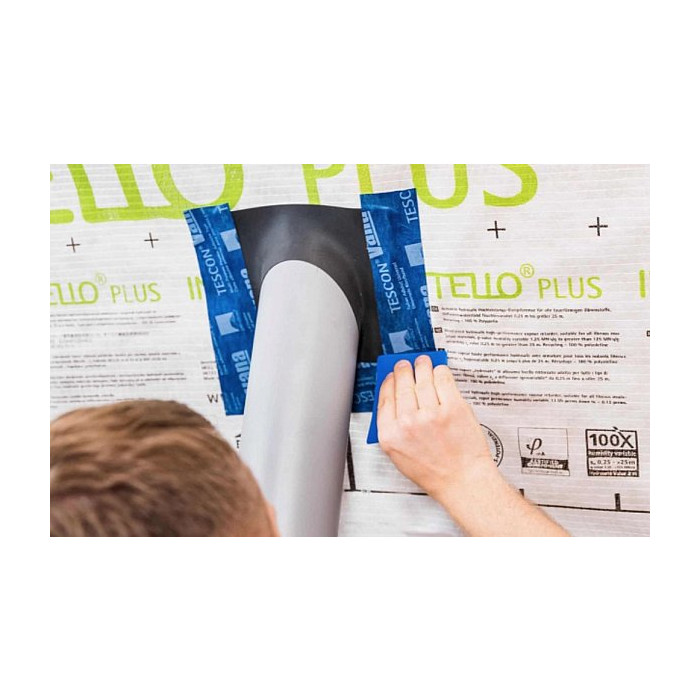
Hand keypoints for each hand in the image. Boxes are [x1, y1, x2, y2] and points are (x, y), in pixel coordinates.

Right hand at [376, 355, 494, 500]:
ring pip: (422, 378)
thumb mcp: (400, 455)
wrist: (462, 481)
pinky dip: (440, 371)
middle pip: (402, 384)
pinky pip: (443, 379)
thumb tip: (394, 402)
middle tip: (405, 364)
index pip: (385, 397)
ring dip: (422, 366)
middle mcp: (408, 422)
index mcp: (391, 435)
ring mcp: (431, 414)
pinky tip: (439, 370)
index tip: (391, 376)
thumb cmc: (434, 472)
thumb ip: (393, 429)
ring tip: (423, 362)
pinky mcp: (453, 407)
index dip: (388, 382)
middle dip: (403, 370)